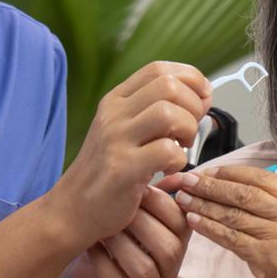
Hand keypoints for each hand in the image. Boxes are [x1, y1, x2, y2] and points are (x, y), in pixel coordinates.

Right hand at [58, 61, 210, 244]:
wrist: (73, 208)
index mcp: (116, 100)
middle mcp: (113, 114)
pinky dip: (179, 160)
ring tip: (181, 147)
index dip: (190, 79)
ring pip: (169, 114)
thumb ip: (159, 110)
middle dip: (193, 106)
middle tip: (189, 131)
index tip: (202, 98)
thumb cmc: (108, 171)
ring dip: (188, 130)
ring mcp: (116, 140)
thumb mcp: (126, 130)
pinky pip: (167, 151)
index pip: (159, 69)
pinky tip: (169, 169)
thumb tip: (203, 96)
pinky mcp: (123, 169)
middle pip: (168, 86)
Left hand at [60, 185, 192, 277]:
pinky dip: (105, 264)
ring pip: (145, 268)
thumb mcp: (131, 215)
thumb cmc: (112, 243)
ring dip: (121, 243)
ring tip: (102, 228)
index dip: (162, 203)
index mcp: (178, 242)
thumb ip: (149, 194)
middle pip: (169, 247)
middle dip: (140, 223)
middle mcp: (172, 270)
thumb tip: (165, 161)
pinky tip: (92, 249)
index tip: (136, 187)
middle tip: (116, 206)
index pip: (184, 222)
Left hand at [167, 166, 276, 277]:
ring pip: (235, 214)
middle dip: (212, 184)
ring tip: (183, 199)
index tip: (208, 171)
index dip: (231, 173)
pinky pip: (231, 237)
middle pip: (246, 192)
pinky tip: (194, 221)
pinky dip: (209, 227)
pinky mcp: (269, 260)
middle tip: (187, 180)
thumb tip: (234, 188)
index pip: (264, 178)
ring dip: (204, 204)